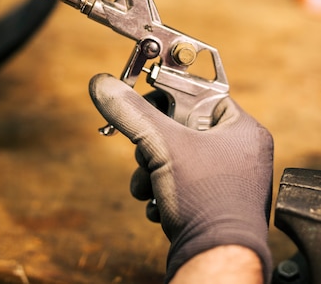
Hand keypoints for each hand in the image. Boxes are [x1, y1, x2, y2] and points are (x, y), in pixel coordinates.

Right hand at [89, 73, 273, 283]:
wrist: (214, 262)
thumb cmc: (206, 202)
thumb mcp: (162, 146)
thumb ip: (131, 111)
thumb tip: (103, 84)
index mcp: (242, 130)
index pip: (200, 96)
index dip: (169, 99)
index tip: (146, 104)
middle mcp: (240, 154)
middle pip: (182, 128)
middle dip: (153, 144)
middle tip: (144, 152)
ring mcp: (228, 181)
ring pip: (177, 158)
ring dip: (151, 170)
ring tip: (146, 184)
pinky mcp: (213, 204)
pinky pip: (181, 183)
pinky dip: (162, 190)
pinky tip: (156, 204)